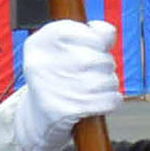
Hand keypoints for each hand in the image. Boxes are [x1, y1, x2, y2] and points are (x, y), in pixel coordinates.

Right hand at [14, 17, 122, 150]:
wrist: (37, 117)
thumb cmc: (58, 77)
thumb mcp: (65, 50)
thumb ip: (92, 35)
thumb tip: (109, 32)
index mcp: (39, 43)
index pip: (86, 33)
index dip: (98, 41)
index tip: (93, 49)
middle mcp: (42, 64)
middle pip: (98, 58)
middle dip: (105, 64)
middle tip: (96, 71)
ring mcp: (52, 89)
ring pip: (106, 80)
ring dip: (109, 84)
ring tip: (96, 87)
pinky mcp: (65, 112)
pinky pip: (108, 100)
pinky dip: (111, 101)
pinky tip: (100, 101)